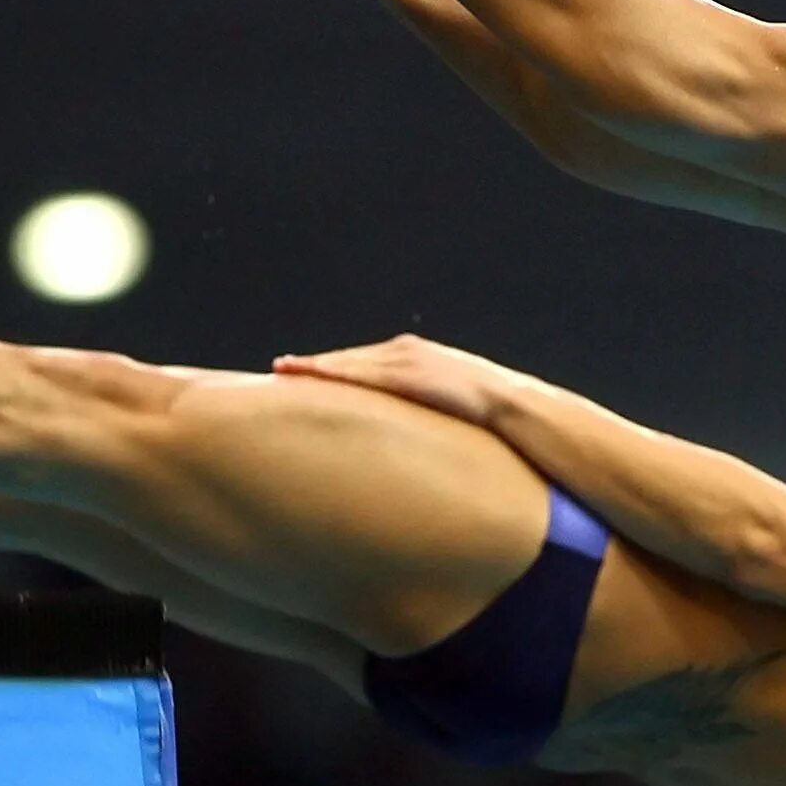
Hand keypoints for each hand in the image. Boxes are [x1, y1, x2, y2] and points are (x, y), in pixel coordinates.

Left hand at [270, 333, 534, 425]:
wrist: (507, 403)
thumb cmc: (479, 412)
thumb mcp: (443, 405)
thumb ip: (419, 410)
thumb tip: (405, 435)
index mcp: (411, 356)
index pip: (362, 361)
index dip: (330, 367)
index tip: (301, 373)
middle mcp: (404, 351)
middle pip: (348, 357)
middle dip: (313, 364)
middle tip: (278, 368)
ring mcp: (405, 359)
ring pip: (350, 362)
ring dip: (315, 366)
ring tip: (284, 370)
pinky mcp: (408, 372)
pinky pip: (364, 373)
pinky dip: (337, 373)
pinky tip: (314, 375)